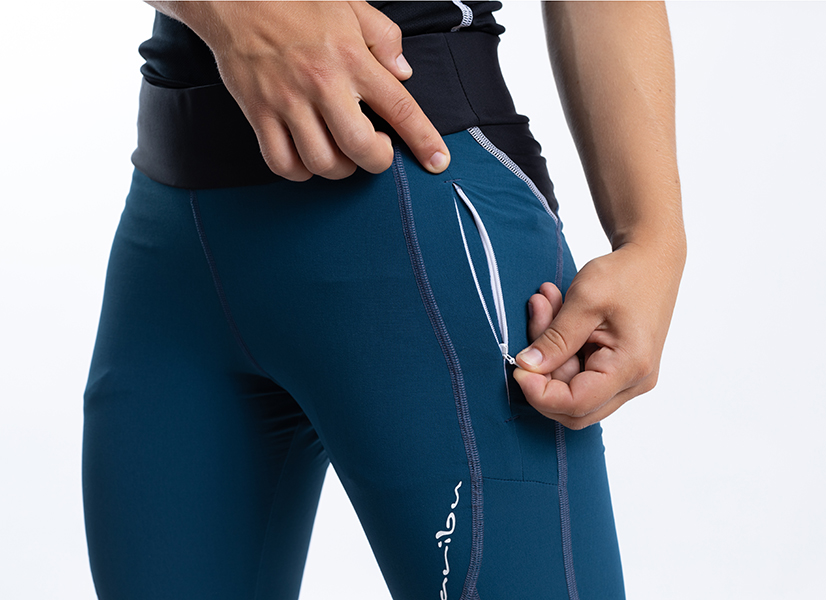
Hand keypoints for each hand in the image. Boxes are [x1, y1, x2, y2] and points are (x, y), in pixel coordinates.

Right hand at [156, 1, 449, 180]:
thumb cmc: (296, 1)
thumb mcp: (351, 6)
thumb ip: (384, 38)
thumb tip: (404, 73)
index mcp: (352, 57)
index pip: (400, 108)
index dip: (423, 140)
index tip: (438, 161)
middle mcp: (322, 83)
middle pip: (361, 147)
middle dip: (377, 161)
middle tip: (377, 152)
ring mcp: (288, 102)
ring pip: (322, 162)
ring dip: (340, 169)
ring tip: (343, 154)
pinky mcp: (259, 113)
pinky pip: (282, 163)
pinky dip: (300, 171)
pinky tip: (308, 158)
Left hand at [513, 241, 683, 428]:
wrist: (654, 260)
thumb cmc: (627, 274)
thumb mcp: (585, 299)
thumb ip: (555, 338)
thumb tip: (527, 366)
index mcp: (631, 366)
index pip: (577, 403)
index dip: (540, 393)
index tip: (518, 367)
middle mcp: (634, 382)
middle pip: (574, 406)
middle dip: (544, 374)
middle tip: (534, 322)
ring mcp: (629, 379)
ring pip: (573, 389)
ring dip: (550, 356)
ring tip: (544, 305)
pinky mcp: (619, 370)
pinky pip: (580, 374)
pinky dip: (561, 351)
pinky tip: (555, 314)